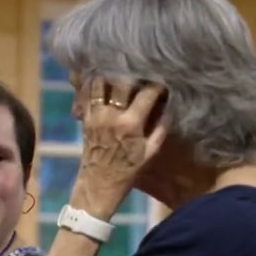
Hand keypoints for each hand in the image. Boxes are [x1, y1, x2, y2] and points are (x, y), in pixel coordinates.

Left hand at [74, 77, 168, 219]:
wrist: (98, 185)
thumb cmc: (127, 171)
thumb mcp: (150, 153)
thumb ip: (160, 129)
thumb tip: (169, 108)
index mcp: (130, 124)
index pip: (146, 93)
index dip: (157, 84)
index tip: (163, 80)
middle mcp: (111, 115)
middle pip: (122, 81)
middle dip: (134, 73)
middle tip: (141, 69)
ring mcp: (95, 114)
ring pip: (101, 82)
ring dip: (112, 74)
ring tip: (121, 69)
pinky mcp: (85, 117)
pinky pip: (88, 93)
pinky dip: (96, 84)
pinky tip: (105, 78)